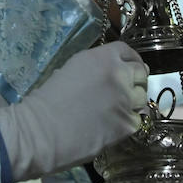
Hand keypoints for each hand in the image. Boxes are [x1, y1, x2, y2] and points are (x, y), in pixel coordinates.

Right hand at [0, 41, 147, 181]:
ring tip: (116, 110)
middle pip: (141, 73)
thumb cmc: (47, 100)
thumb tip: (110, 77)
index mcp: (102, 57)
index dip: (131, 60)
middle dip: (136, 81)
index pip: (128, 52)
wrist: (41, 131)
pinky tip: (112, 126)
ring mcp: (125, 99)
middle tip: (126, 91)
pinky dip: (127, 123)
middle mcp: (119, 74)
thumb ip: (96, 69)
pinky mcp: (127, 124)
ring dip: (133, 102)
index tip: (131, 68)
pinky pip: (136, 120)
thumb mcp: (72, 70)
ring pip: (142, 98)